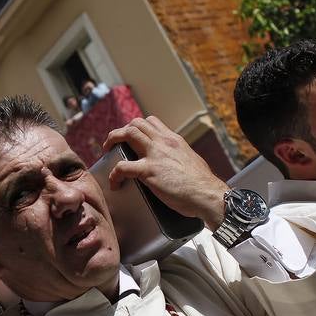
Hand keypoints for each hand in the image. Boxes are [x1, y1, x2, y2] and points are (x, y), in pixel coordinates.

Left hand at [102, 116, 227, 229]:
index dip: (138, 127)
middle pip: (136, 123)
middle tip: (114, 144)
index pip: (152, 122)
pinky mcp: (149, 171)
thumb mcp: (191, 161)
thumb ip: (179, 158)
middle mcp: (164, 142)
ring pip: (128, 133)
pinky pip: (122, 167)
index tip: (132, 138)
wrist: (208, 194)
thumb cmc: (202, 184)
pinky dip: (114, 174)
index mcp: (174, 140)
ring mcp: (155, 155)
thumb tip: (174, 163)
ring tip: (107, 153)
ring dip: (112, 140)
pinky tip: (114, 183)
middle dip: (121, 131)